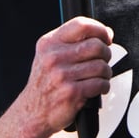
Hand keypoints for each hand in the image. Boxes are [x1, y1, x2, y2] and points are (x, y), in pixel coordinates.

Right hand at [15, 16, 113, 136]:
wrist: (32, 113)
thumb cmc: (45, 84)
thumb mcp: (50, 56)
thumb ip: (74, 42)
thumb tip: (106, 33)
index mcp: (49, 43)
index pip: (81, 25)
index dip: (100, 29)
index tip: (106, 37)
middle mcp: (54, 57)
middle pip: (96, 45)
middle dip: (106, 54)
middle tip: (102, 61)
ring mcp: (62, 75)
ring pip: (101, 66)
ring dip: (106, 73)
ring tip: (99, 77)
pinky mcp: (71, 92)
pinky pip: (100, 83)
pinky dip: (104, 86)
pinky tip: (97, 88)